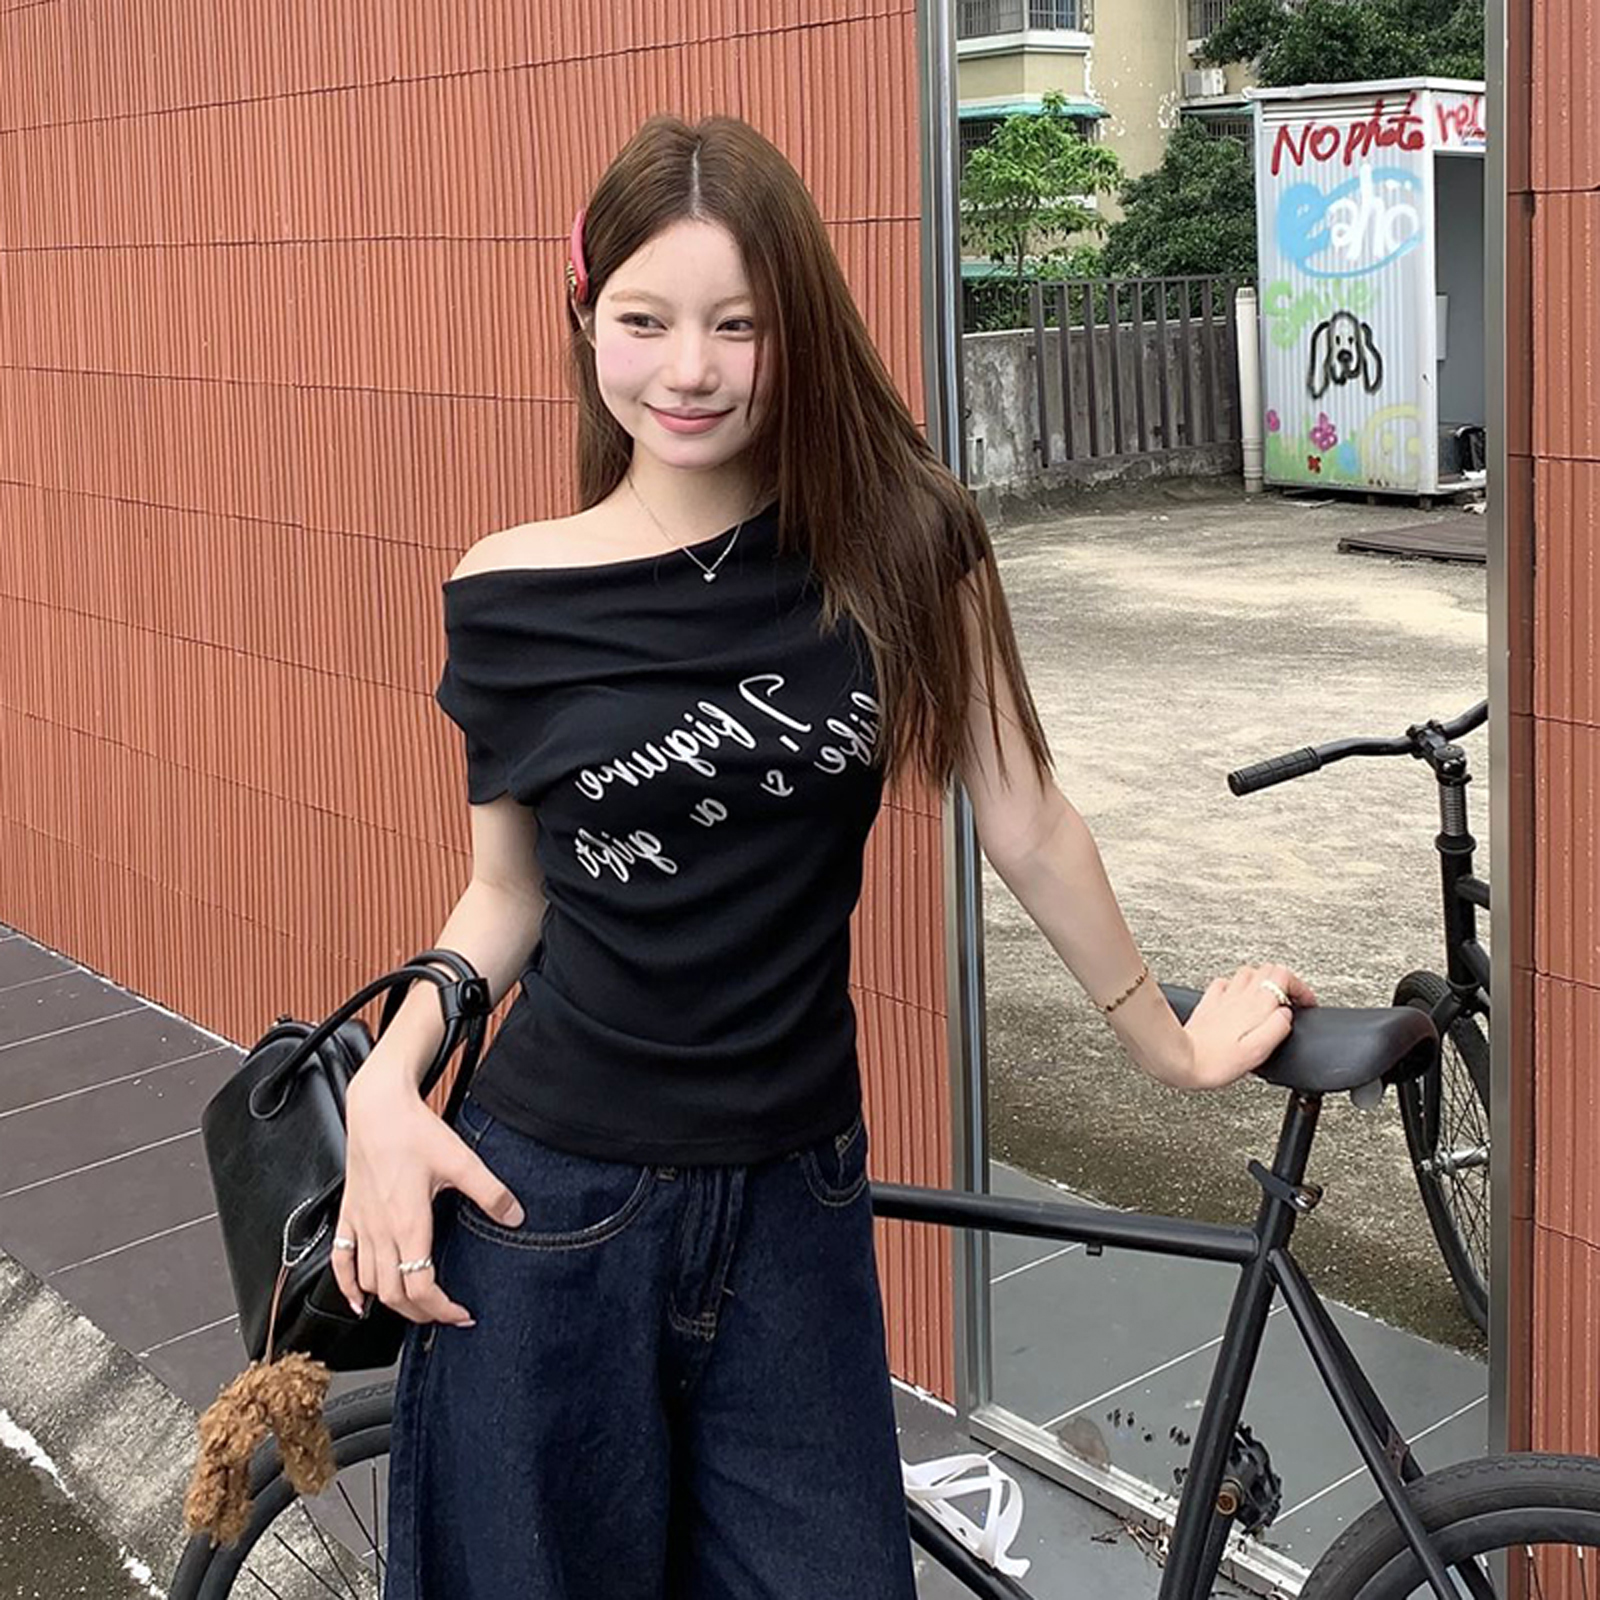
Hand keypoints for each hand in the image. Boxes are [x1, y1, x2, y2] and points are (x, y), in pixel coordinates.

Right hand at [332, 1067, 526, 1326]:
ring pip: (369, 1283)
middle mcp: (381, 1231)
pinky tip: (359, 1300)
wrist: (377, 1107)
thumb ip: (490, 1192)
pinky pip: (340, 1261)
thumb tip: (516, 1216)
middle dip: (421, 1313)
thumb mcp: (461, 1160)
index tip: (461, 1313)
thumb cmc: (414, 1131)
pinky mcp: (348, 1214)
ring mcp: (361, 1225)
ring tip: (417, 1306)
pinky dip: (348, 1287)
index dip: (441, 1309)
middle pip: (394, 1294)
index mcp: (408, 1223)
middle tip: (445, 1315)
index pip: (420, 1287)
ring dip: (391, 1302)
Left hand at [1180, 963, 1318, 1090]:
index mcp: (1256, 1004)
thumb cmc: (1218, 1060)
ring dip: (1262, 982)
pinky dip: (1237, 987)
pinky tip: (1238, 1000)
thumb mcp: (1260, 1050)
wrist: (1182, 1059)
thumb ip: (1278, 1027)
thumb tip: (1287, 1014)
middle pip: (1268, 969)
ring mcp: (1223, 997)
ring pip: (1247, 973)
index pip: (1284, 975)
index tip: (1306, 1003)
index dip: (1300, 988)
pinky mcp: (1208, 1003)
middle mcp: (1240, 995)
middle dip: (1284, 982)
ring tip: (1268, 1000)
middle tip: (1290, 1001)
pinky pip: (1225, 984)